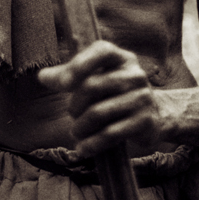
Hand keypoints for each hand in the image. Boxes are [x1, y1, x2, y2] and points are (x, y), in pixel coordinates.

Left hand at [38, 40, 160, 157]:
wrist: (156, 115)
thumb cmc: (116, 93)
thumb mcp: (98, 78)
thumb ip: (70, 76)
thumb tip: (42, 77)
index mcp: (122, 58)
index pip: (102, 50)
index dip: (80, 64)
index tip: (63, 84)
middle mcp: (135, 74)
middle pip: (93, 86)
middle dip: (75, 105)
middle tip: (72, 114)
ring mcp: (142, 97)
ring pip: (99, 113)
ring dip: (80, 127)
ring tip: (76, 132)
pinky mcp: (145, 121)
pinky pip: (111, 133)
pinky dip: (92, 143)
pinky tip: (83, 148)